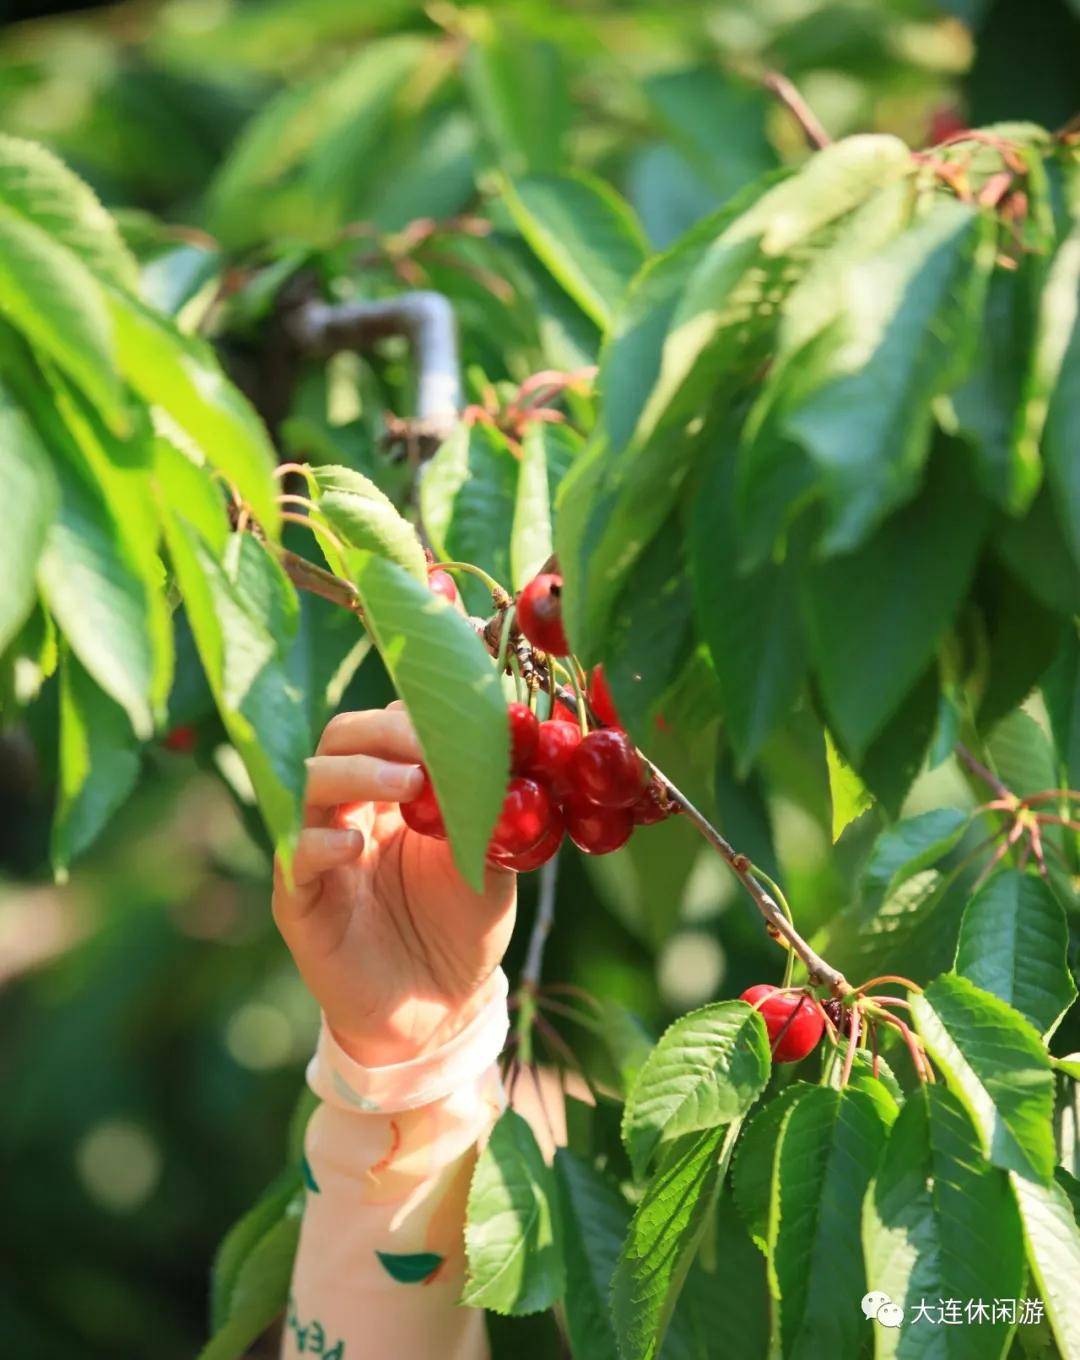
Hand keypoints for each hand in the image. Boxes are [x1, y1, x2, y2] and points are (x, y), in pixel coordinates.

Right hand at [272, 705, 516, 1065]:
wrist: (440, 1013)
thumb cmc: (463, 931)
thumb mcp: (491, 865)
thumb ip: (491, 814)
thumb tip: (508, 758)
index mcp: (395, 794)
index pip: (386, 728)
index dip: (414, 718)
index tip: (455, 722)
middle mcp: (350, 811)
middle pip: (340, 741)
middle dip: (382, 733)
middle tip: (426, 747)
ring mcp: (319, 852)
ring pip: (310, 785)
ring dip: (356, 773)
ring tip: (407, 780)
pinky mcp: (299, 901)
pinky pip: (293, 857)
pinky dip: (318, 844)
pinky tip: (356, 847)